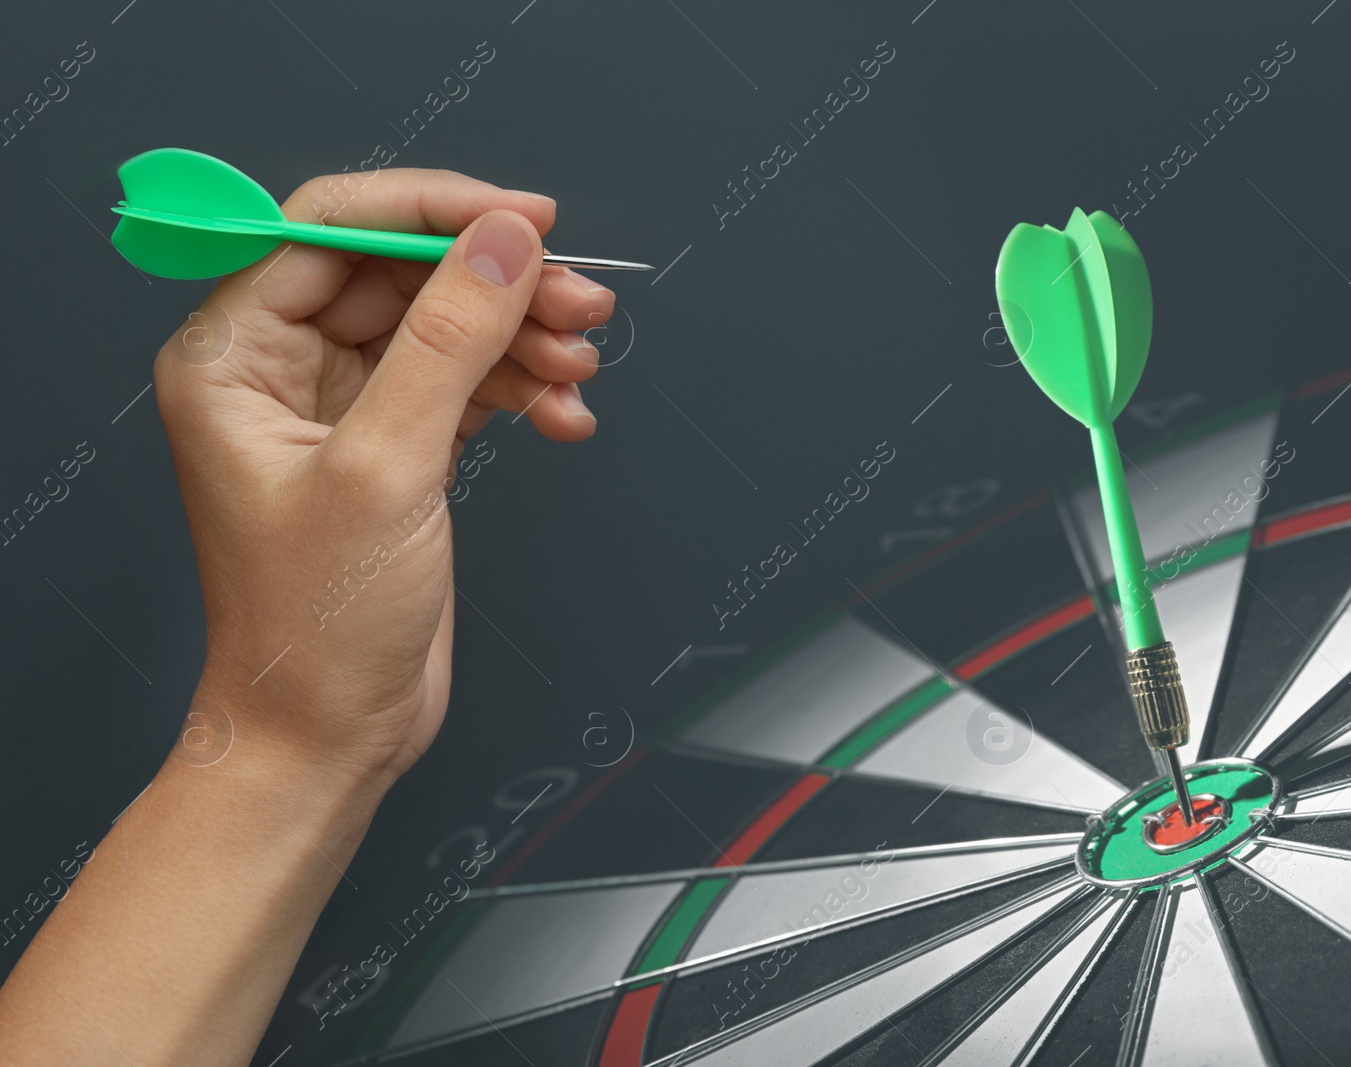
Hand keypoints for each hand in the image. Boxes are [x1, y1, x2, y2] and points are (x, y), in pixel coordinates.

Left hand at [155, 167, 611, 790]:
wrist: (328, 738)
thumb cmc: (312, 628)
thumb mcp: (386, 469)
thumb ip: (448, 343)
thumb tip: (504, 244)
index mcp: (233, 356)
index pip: (331, 230)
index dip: (433, 211)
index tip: (524, 220)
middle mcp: (281, 372)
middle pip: (404, 277)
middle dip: (498, 285)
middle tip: (581, 299)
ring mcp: (344, 412)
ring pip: (447, 329)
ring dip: (523, 340)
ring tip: (582, 363)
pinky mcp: (398, 451)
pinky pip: (469, 386)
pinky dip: (523, 392)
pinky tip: (565, 416)